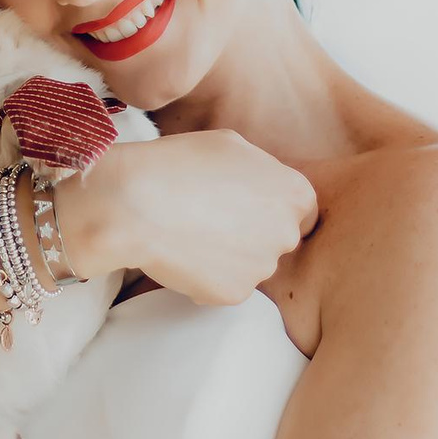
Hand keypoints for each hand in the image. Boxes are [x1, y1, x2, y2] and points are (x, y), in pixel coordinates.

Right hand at [54, 130, 317, 306]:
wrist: (135, 206)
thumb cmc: (178, 165)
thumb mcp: (230, 144)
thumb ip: (261, 167)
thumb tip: (261, 183)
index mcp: (294, 193)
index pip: (302, 210)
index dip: (272, 208)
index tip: (245, 207)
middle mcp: (286, 234)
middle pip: (277, 240)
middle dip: (252, 234)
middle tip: (212, 220)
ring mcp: (262, 268)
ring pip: (250, 266)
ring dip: (229, 257)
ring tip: (190, 235)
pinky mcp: (234, 294)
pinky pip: (224, 287)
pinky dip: (206, 277)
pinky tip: (181, 256)